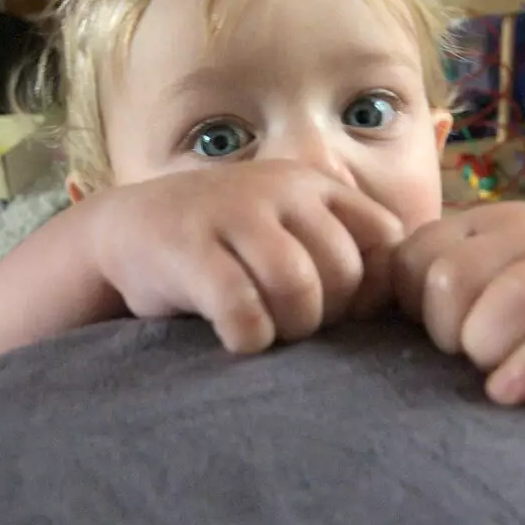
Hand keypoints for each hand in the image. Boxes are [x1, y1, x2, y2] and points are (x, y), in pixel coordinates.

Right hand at [87, 161, 403, 353]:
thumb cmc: (224, 243)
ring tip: (269, 331)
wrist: (127, 229)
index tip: (344, 312)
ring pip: (298, 285)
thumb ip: (338, 248)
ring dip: (290, 326)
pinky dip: (248, 335)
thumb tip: (397, 300)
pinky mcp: (188, 248)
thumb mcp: (287, 228)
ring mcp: (231, 214)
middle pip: (343, 270)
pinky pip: (241, 305)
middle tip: (294, 324)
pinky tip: (237, 337)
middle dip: (327, 315)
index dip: (376, 287)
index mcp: (313, 186)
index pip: (385, 237)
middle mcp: (278, 190)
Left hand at [394, 201, 524, 405]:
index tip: (430, 332)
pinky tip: (505, 393)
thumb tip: (359, 308)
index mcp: (491, 221)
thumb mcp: (488, 273)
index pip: (415, 255)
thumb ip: (433, 279)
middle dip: (446, 329)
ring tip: (486, 370)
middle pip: (456, 276)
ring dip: (486, 343)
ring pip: (517, 294)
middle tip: (464, 354)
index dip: (409, 304)